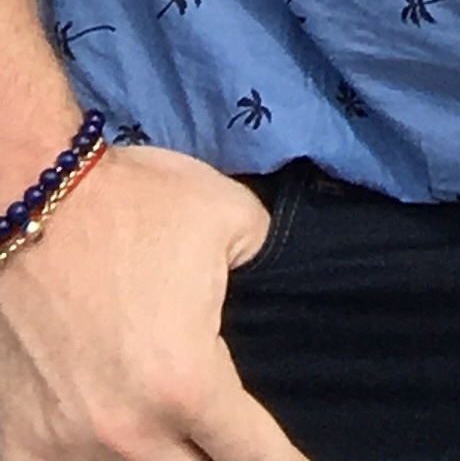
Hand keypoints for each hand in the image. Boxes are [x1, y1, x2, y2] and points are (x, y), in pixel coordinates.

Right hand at [0, 140, 306, 458]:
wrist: (28, 199)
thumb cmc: (132, 205)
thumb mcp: (232, 217)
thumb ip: (261, 262)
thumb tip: (262, 281)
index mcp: (189, 384)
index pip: (254, 454)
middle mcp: (130, 432)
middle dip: (217, 458)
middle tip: (224, 436)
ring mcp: (67, 446)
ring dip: (156, 457)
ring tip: (169, 434)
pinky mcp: (18, 443)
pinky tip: (94, 446)